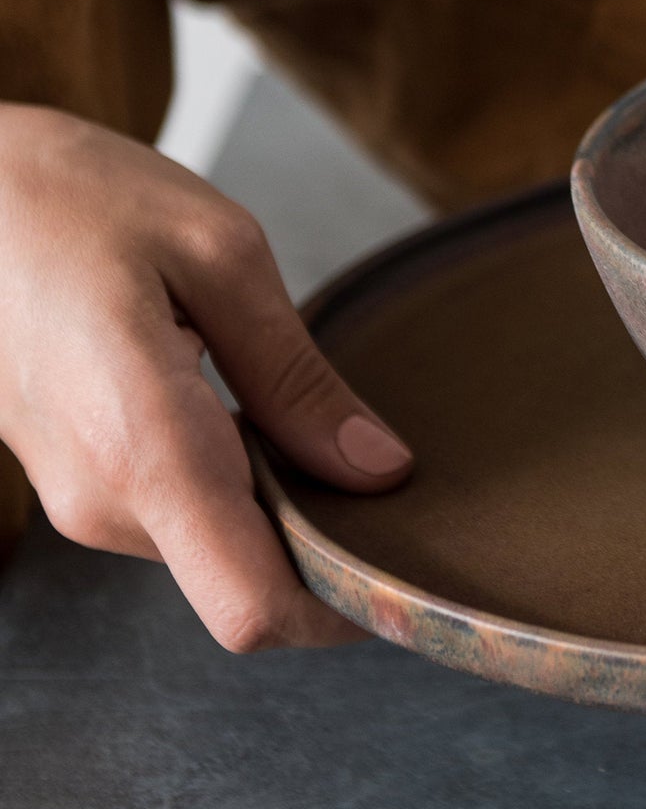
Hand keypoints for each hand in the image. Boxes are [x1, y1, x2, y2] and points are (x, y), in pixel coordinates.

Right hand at [0, 105, 412, 648]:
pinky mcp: (78, 484)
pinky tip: (248, 408)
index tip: (407, 562)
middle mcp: (105, 500)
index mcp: (145, 447)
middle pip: (249, 583)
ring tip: (299, 408)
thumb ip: (297, 376)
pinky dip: (236, 483)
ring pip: (218, 550)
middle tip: (380, 460)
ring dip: (278, 503)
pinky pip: (181, 516)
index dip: (344, 607)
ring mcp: (83, 501)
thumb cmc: (76, 199)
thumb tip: (380, 471)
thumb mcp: (218, 254)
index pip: (254, 608)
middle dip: (324, 542)